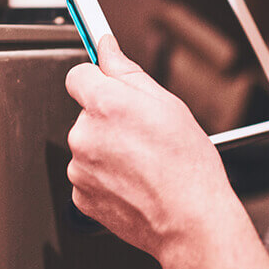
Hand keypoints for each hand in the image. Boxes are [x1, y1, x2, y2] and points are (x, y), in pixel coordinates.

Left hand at [65, 35, 268, 268]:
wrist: (190, 220)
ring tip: (144, 164)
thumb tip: (107, 48)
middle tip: (143, 135)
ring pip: (88, 146)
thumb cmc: (188, 166)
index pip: (78, 75)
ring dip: (108, 150)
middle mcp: (84, 135)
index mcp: (104, 104)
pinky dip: (106, 178)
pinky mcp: (80, 197)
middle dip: (109, 119)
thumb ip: (127, 71)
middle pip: (86, 113)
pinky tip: (134, 182)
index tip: (109, 85)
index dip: (97, 79)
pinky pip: (89, 176)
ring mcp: (79, 168)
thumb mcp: (167, 104)